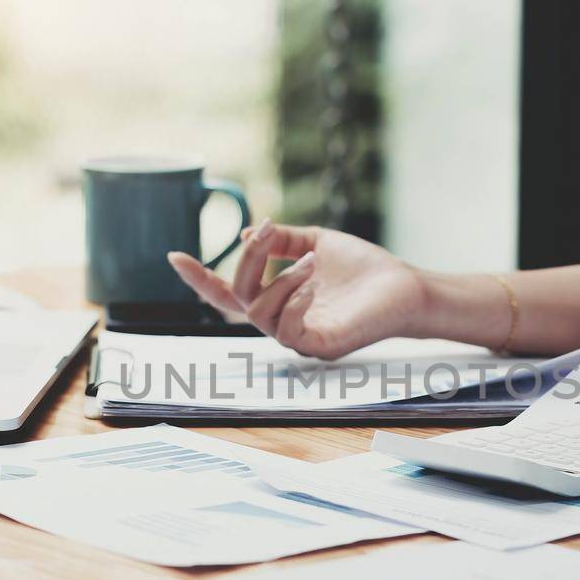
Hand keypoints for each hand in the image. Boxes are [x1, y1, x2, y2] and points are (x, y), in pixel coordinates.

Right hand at [167, 219, 426, 359]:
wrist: (405, 287)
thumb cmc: (364, 269)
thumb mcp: (315, 243)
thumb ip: (281, 240)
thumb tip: (244, 234)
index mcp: (277, 299)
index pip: (228, 294)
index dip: (200, 279)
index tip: (174, 256)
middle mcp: (281, 321)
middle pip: (239, 298)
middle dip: (249, 261)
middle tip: (265, 231)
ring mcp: (298, 338)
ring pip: (259, 313)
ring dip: (278, 279)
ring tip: (309, 261)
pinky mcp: (319, 347)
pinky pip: (287, 331)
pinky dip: (293, 301)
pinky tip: (313, 284)